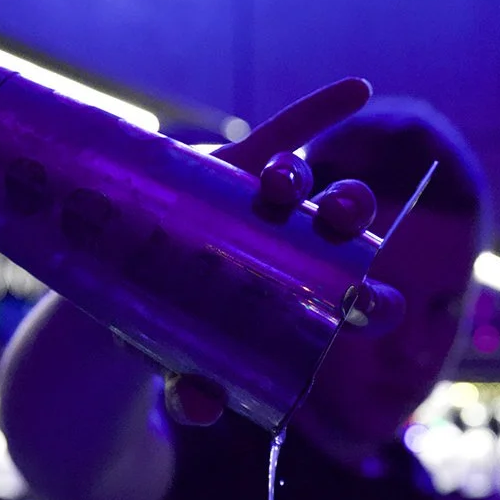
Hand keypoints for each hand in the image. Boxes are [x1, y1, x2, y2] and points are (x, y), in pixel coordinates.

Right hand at [165, 78, 403, 425]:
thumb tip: (198, 410)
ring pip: (312, 186)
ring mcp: (269, 205)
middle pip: (341, 235)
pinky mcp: (238, 165)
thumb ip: (189, 391)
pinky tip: (359, 90)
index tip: (379, 308)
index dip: (373, 303)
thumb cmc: (165, 331)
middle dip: (352, 233)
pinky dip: (322, 110)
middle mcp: (295, 248)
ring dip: (320, 183)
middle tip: (345, 241)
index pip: (350, 301)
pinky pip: (286, 132)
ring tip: (294, 188)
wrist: (119, 277)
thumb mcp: (172, 364)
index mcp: (297, 300)